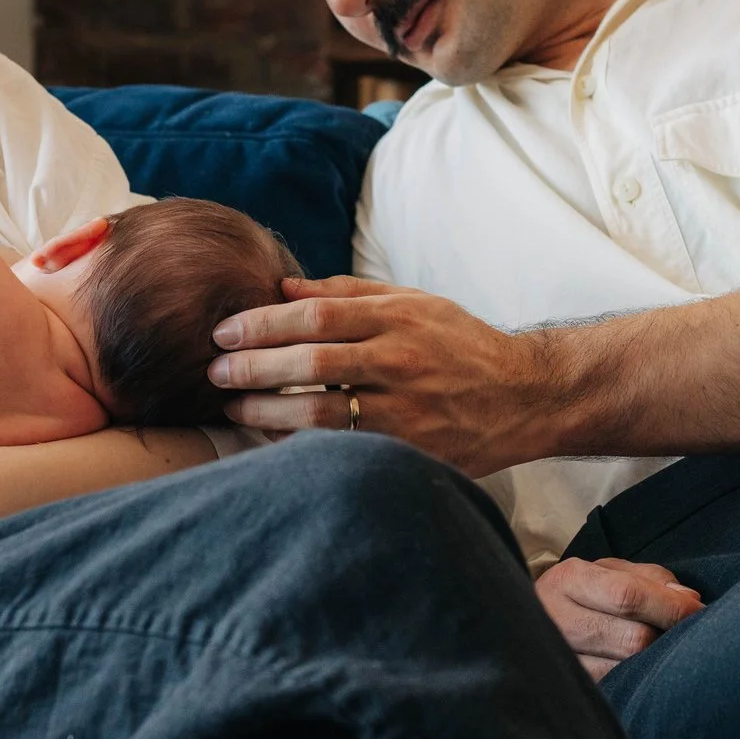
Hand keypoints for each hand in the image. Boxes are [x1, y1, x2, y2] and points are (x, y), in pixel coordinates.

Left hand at [206, 276, 555, 475]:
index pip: (314, 317)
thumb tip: (282, 288)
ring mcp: (406, 411)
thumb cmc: (460, 344)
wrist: (525, 396)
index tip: (223, 333)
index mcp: (397, 319)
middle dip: (253, 368)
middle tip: (214, 372)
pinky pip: (343, 450)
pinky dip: (302, 446)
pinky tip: (271, 441)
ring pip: (321, 414)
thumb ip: (347, 294)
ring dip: (267, 413)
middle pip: (310, 363)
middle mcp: (400, 361)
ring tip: (232, 409)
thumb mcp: (414, 303)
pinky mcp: (411, 450)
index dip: (262, 324)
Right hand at [534, 557, 702, 681]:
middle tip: (684, 635)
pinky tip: (642, 672)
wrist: (525, 621)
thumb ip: (651, 579)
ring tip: (662, 652)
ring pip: (626, 670)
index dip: (671, 607)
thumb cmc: (581, 593)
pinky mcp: (567, 687)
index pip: (629, 596)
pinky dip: (635, 680)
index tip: (700, 612)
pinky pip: (615, 689)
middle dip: (666, 638)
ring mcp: (558, 660)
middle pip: (632, 639)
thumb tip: (689, 601)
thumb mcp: (609, 571)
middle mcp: (557, 619)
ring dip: (654, 662)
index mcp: (569, 580)